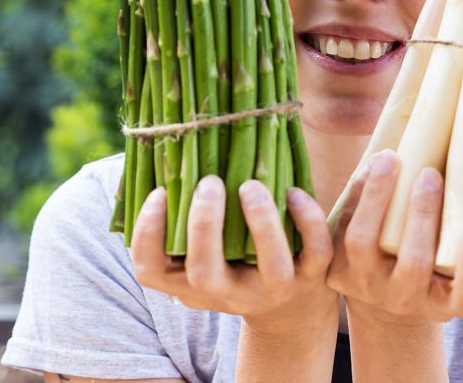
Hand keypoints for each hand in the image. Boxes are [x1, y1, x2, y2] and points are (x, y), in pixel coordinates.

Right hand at [130, 176, 335, 332]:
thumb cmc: (234, 262)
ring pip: (269, 266)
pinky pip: (315, 252)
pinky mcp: (312, 277)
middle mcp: (228, 293)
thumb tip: (164, 156)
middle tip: (209, 183)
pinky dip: (307, 220)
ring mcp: (272, 288)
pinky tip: (293, 191)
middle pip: (204, 273)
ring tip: (250, 185)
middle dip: (203, 225)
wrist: (290, 307)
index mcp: (191, 284)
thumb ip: (182, 219)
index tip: (159, 192)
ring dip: (260, 223)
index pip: (150, 272)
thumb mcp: (202, 252)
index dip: (148, 234)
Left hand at [327, 150, 462, 322]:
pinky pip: (336, 232)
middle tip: (433, 175)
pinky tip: (369, 166)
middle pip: (412, 265)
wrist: (387, 283)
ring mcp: (368, 284)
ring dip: (378, 198)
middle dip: (422, 217)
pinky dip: (353, 195)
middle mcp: (406, 298)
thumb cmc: (444, 259)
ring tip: (393, 158)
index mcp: (447, 301)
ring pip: (364, 243)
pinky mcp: (337, 265)